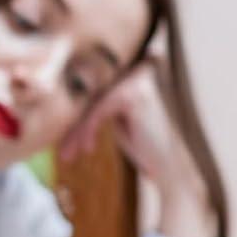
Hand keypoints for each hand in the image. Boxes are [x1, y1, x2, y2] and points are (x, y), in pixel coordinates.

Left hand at [57, 31, 216, 236]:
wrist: (173, 169)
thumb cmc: (147, 148)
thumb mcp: (120, 122)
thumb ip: (100, 106)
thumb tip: (63, 103)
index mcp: (140, 69)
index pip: (98, 88)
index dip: (78, 115)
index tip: (65, 141)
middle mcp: (141, 67)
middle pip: (93, 93)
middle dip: (73, 125)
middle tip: (62, 152)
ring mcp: (140, 78)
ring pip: (93, 102)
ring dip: (77, 131)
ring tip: (68, 155)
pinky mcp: (135, 93)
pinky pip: (99, 109)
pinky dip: (89, 130)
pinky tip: (88, 149)